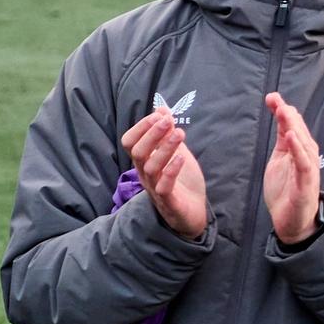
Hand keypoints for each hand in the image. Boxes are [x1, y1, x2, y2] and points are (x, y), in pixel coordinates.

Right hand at [121, 105, 208, 240]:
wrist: (193, 214)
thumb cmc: (182, 183)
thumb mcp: (176, 153)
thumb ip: (168, 134)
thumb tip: (162, 109)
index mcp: (144, 162)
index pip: (130, 142)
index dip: (141, 126)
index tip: (160, 114)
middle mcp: (145, 175)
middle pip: (137, 152)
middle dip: (152, 134)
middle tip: (168, 120)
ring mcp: (156, 189)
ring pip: (151, 167)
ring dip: (165, 148)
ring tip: (180, 133)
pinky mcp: (170, 202)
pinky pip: (164, 187)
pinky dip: (171, 171)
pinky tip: (182, 157)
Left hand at [263, 93, 322, 245]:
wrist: (292, 222)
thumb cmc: (287, 191)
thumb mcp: (280, 161)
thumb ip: (282, 142)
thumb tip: (283, 119)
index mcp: (299, 152)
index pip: (293, 127)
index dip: (284, 111)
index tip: (272, 97)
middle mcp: (306, 158)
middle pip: (300, 132)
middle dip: (289, 115)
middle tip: (276, 99)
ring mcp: (308, 171)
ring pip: (304, 144)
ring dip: (294, 127)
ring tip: (284, 112)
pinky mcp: (306, 184)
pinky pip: (304, 164)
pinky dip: (299, 150)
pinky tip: (292, 137)